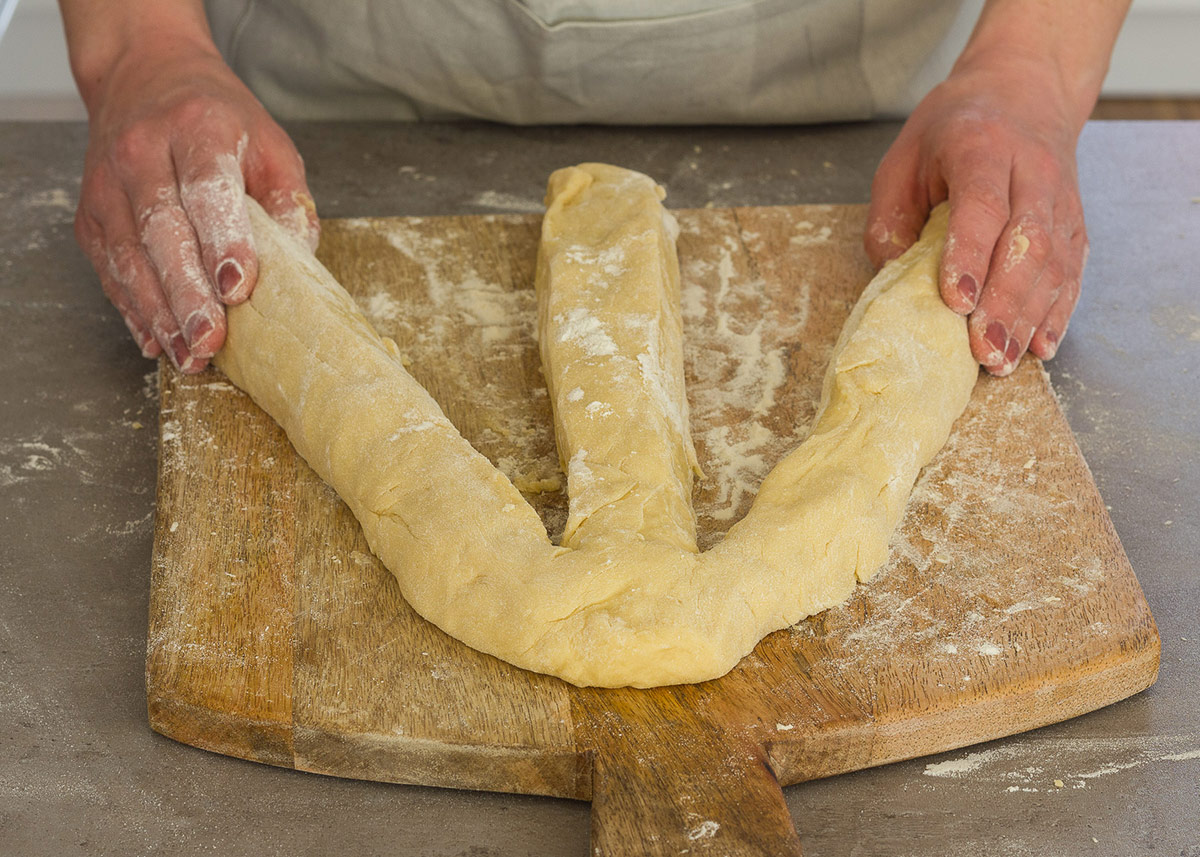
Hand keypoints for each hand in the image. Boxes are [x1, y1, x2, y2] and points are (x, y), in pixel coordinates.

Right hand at [72, 34, 318, 371]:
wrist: (145, 78)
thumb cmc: (220, 121)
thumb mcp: (270, 146)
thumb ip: (289, 202)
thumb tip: (300, 264)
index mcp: (197, 129)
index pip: (206, 188)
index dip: (222, 241)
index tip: (237, 288)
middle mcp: (143, 153)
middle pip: (161, 230)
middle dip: (187, 293)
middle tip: (211, 339)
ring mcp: (108, 184)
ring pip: (128, 256)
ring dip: (159, 313)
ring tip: (189, 354)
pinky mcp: (90, 214)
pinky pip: (109, 269)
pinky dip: (134, 310)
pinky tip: (158, 341)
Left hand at [865, 53, 1089, 375]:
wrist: (1023, 89)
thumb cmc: (952, 128)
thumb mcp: (903, 158)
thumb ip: (891, 216)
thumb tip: (893, 276)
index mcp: (982, 147)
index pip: (982, 206)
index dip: (969, 256)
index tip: (955, 302)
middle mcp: (1032, 171)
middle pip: (1026, 242)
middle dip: (1003, 303)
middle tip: (981, 351)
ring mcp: (1060, 197)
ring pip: (1054, 262)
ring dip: (1029, 317)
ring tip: (1002, 360)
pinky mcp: (1074, 221)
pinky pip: (1073, 270)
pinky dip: (1058, 312)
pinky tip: (1040, 345)